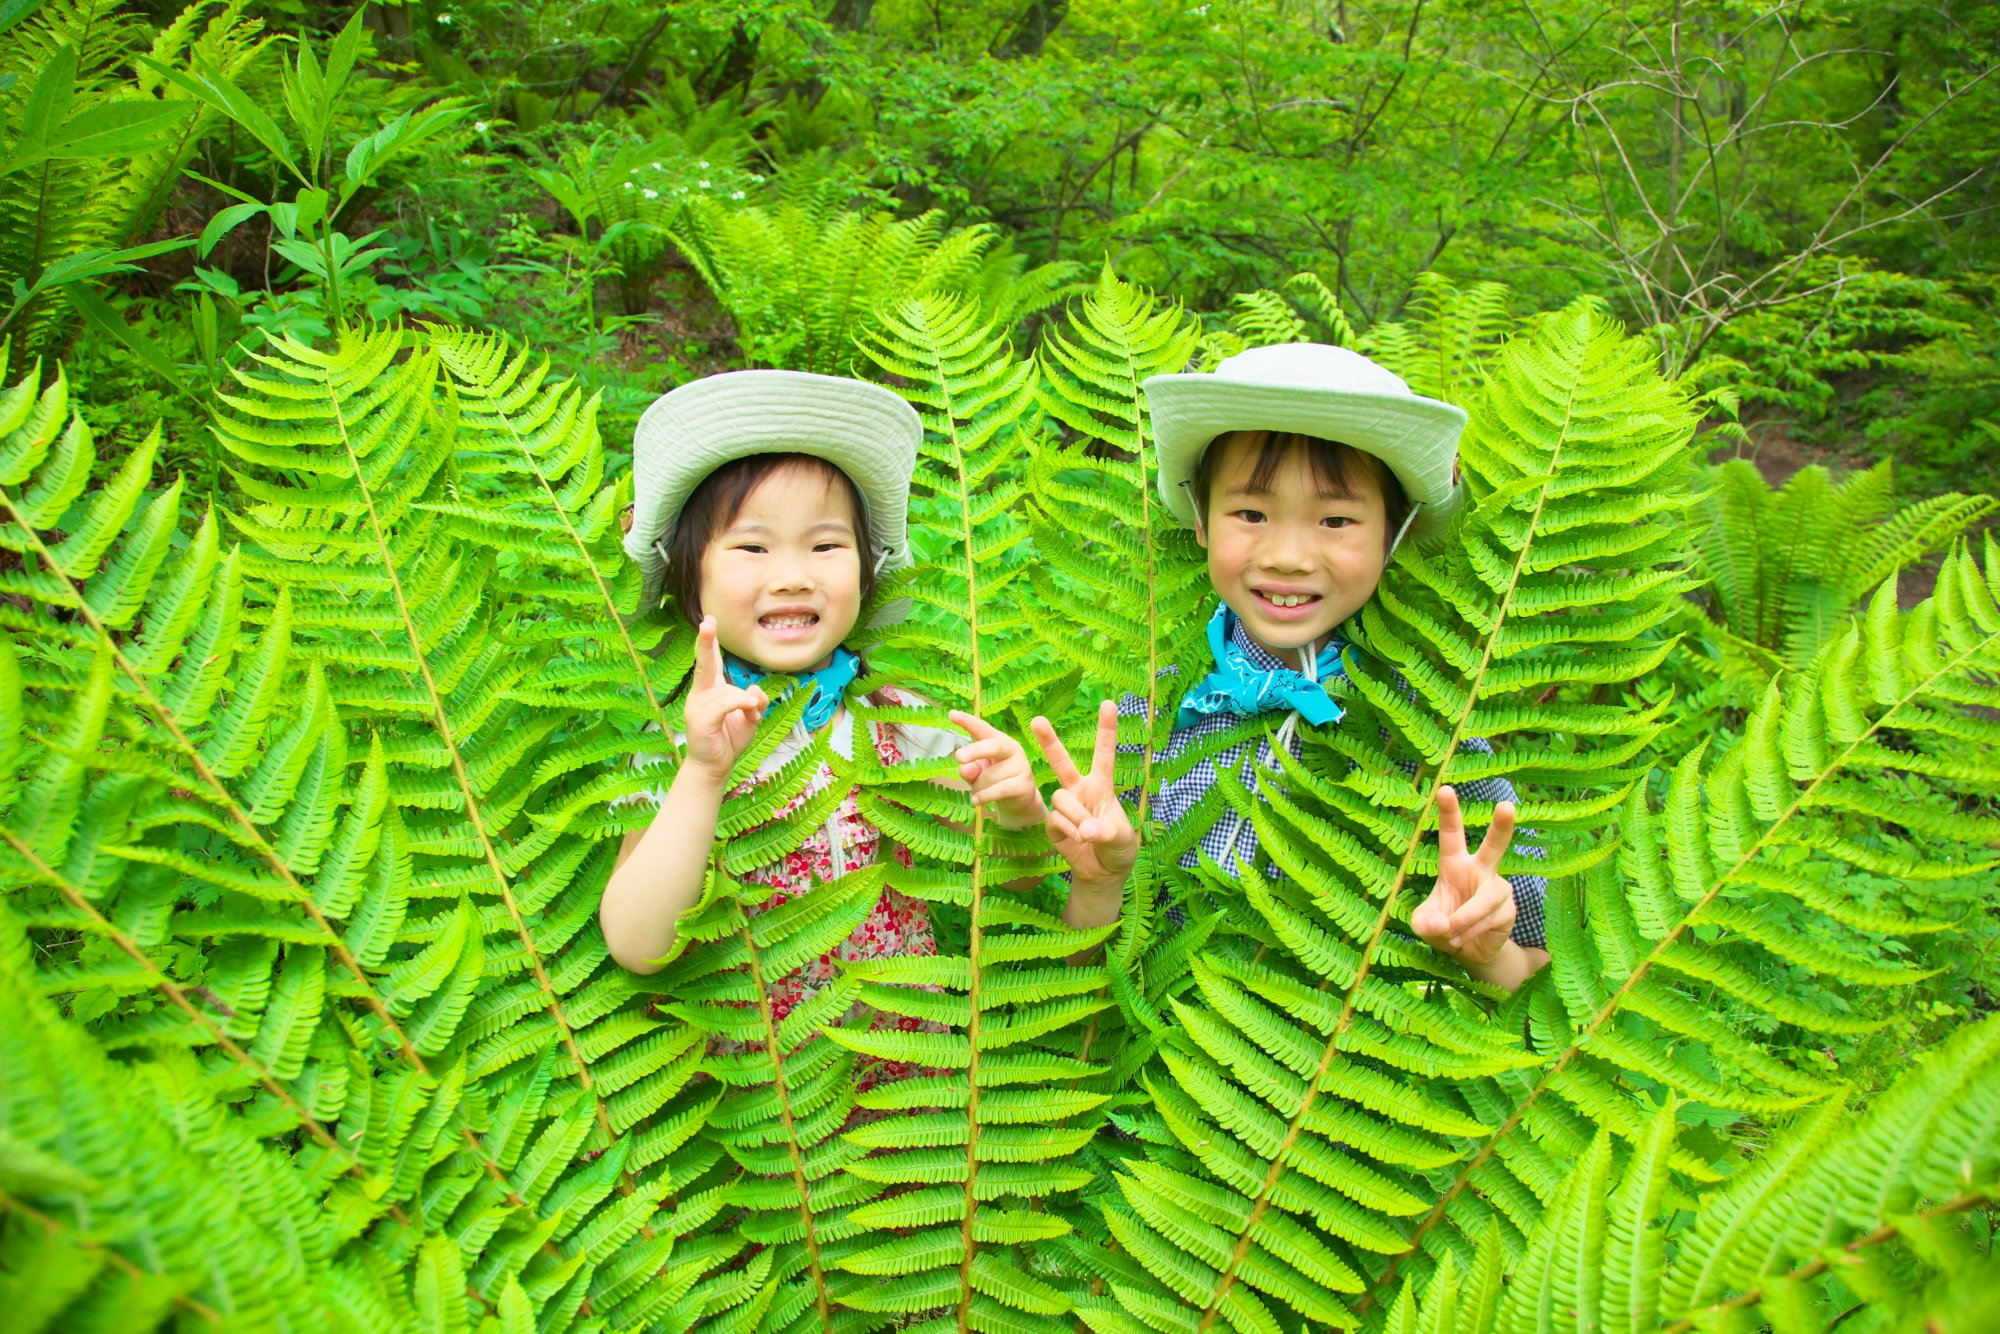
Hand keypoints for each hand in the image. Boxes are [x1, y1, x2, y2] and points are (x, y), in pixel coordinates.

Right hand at [682, 616, 766, 784]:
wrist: (715, 766)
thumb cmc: (729, 739)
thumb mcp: (749, 717)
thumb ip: (754, 701)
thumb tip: (753, 692)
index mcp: (710, 690)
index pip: (711, 662)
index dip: (710, 642)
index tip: (708, 621)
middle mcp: (700, 695)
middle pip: (705, 664)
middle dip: (706, 642)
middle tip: (707, 622)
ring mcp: (698, 707)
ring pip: (731, 692)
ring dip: (747, 704)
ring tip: (750, 716)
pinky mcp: (701, 719)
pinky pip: (726, 703)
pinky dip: (740, 703)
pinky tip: (750, 706)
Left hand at [949, 711, 1048, 829]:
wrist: (1018, 802)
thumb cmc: (994, 782)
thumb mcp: (977, 774)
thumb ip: (970, 770)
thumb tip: (964, 768)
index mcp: (998, 741)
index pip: (982, 729)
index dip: (968, 721)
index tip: (952, 714)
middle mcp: (1012, 749)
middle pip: (993, 746)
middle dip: (975, 751)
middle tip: (959, 757)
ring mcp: (1021, 766)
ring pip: (990, 776)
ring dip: (978, 787)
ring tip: (977, 793)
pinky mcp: (1024, 784)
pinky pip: (999, 790)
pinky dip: (984, 796)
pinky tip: (976, 800)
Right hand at [1032, 701, 1137, 890]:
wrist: (1102, 873)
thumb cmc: (1119, 849)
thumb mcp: (1122, 839)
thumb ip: (1107, 831)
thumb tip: (1086, 830)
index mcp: (1102, 785)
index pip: (1104, 753)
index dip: (1106, 729)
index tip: (1108, 703)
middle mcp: (1080, 790)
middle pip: (1062, 762)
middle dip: (1049, 741)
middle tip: (1037, 720)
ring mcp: (1065, 806)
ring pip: (1061, 799)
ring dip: (1075, 817)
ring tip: (1087, 834)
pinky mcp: (1052, 824)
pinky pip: (1055, 820)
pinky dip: (1068, 831)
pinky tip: (1078, 841)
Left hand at [1412, 785, 1517, 965]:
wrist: (1469, 952)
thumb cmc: (1442, 927)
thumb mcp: (1423, 925)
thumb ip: (1424, 923)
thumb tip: (1443, 924)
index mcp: (1454, 864)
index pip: (1451, 834)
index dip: (1449, 812)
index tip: (1444, 789)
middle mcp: (1480, 870)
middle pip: (1494, 846)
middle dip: (1501, 826)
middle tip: (1507, 806)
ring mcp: (1498, 888)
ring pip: (1483, 901)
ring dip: (1463, 921)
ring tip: (1451, 935)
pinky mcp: (1509, 908)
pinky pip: (1489, 919)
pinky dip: (1471, 932)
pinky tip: (1463, 939)